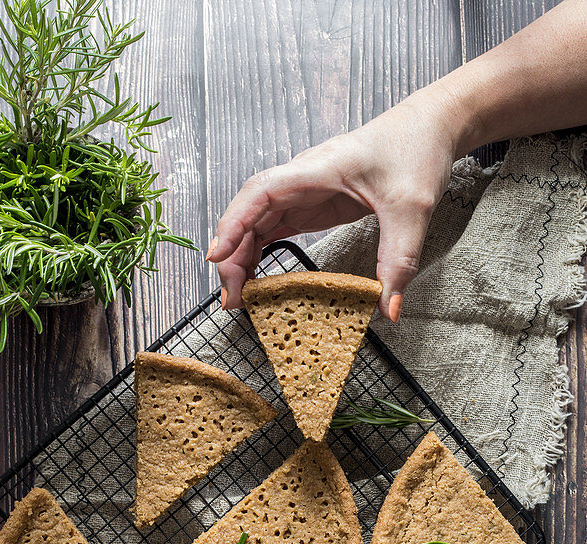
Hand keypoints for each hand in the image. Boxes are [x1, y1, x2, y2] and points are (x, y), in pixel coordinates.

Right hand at [207, 90, 463, 320]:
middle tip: (231, 296)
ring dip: (242, 255)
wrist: (432, 126)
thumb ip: (399, 261)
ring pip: (258, 221)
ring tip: (238, 295)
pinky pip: (275, 226)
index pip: (260, 193)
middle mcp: (303, 177)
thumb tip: (389, 310)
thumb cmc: (418, 151)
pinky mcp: (314, 203)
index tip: (217, 256)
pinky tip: (255, 277)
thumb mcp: (413, 210)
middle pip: (250, 212)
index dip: (234, 223)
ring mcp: (305, 190)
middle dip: (232, 252)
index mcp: (319, 168)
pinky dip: (260, 251)